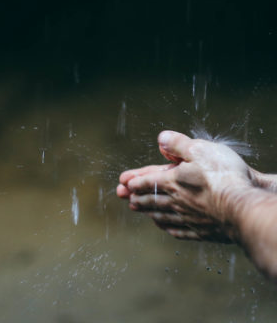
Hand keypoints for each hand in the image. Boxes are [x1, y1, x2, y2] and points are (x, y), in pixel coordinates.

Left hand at [117, 131, 259, 242]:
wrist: (244, 208)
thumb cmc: (223, 177)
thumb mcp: (199, 149)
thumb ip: (178, 144)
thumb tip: (161, 138)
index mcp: (174, 181)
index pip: (148, 180)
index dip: (135, 180)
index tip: (123, 183)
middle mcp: (177, 201)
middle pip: (151, 199)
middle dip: (136, 197)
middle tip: (124, 198)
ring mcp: (188, 218)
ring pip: (161, 215)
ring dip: (148, 211)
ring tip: (138, 210)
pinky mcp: (202, 231)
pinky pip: (179, 230)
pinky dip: (168, 228)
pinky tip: (166, 228)